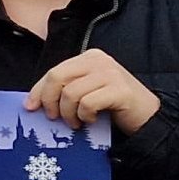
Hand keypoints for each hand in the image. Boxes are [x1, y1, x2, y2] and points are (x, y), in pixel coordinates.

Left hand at [27, 49, 160, 132]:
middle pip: (58, 77)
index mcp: (88, 57)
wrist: (148, 116)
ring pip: (71, 93)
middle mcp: (99, 60)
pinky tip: (91, 120)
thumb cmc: (112, 106)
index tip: (30, 107)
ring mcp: (110, 73)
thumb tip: (33, 102)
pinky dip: (84, 116)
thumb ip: (66, 89)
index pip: (54, 71)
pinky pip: (87, 103)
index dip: (39, 90)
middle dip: (50, 101)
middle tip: (54, 118)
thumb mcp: (87, 92)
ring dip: (69, 113)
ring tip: (77, 122)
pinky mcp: (119, 89)